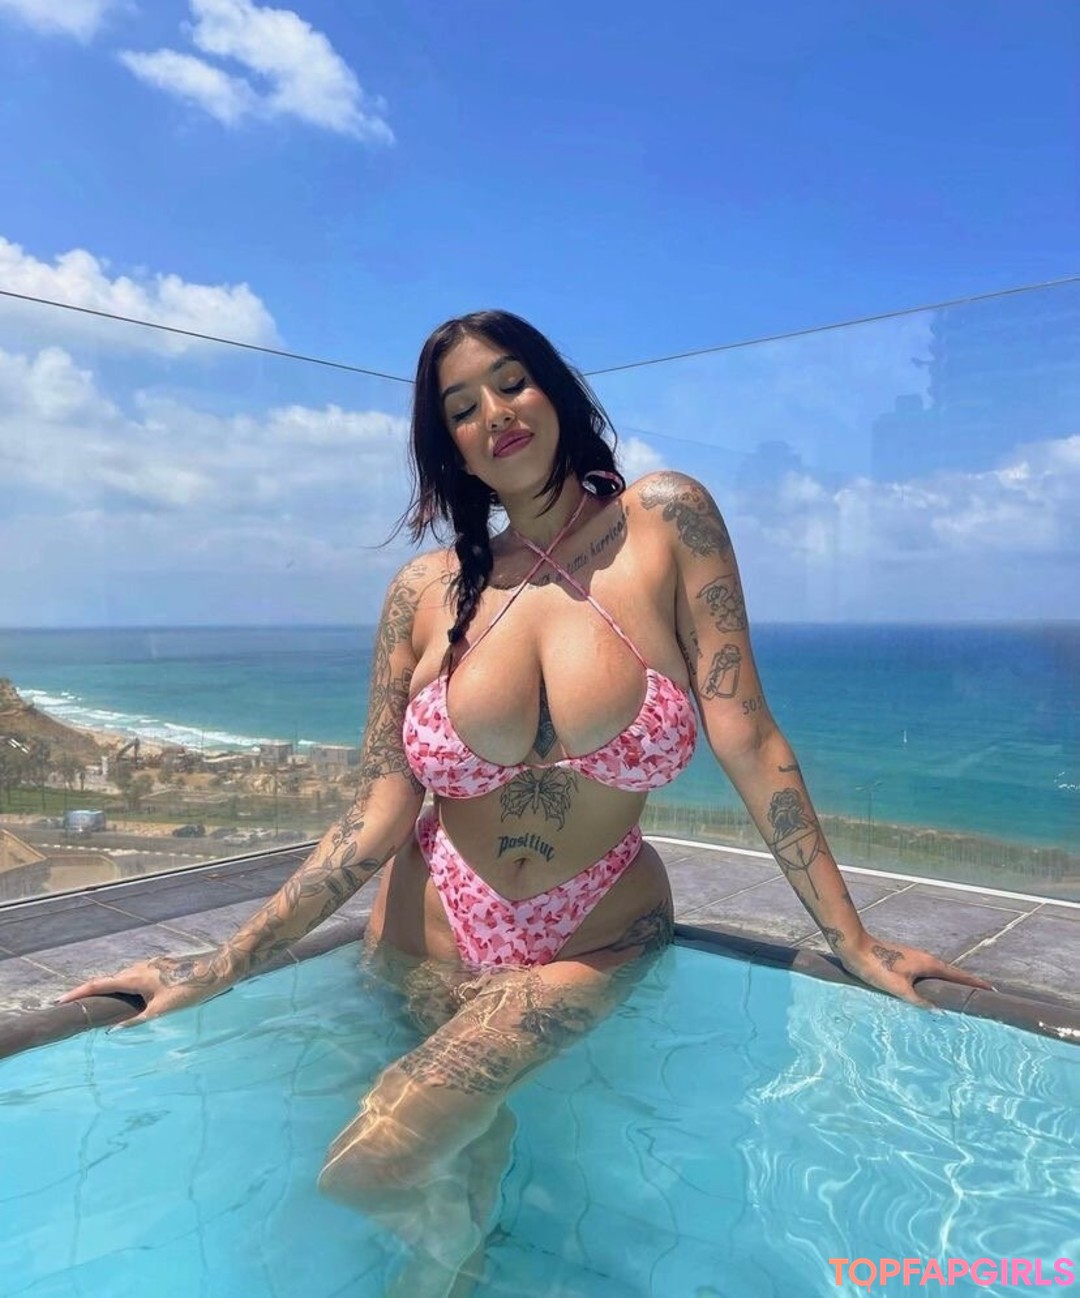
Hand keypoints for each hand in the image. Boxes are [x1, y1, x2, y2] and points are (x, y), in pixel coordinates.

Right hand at [58, 952, 233, 1029]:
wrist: (217, 969)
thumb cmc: (190, 990)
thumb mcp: (162, 1010)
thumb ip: (137, 1022)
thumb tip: (113, 1033)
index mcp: (135, 976)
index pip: (99, 984)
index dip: (78, 993)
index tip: (59, 1001)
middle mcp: (139, 967)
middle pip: (108, 980)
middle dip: (90, 993)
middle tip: (74, 1007)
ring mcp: (150, 966)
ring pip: (123, 979)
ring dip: (108, 991)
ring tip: (96, 1006)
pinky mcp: (160, 968)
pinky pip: (135, 979)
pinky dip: (124, 989)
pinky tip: (127, 1000)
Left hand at [838, 932, 991, 1008]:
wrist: (855, 948)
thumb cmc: (877, 967)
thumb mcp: (899, 988)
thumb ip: (919, 1002)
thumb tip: (940, 1013)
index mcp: (929, 963)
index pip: (958, 975)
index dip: (975, 983)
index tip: (992, 990)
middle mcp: (925, 959)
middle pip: (952, 974)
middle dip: (967, 985)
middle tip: (981, 998)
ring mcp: (915, 959)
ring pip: (939, 973)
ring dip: (952, 983)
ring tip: (961, 997)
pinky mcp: (905, 962)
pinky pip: (928, 974)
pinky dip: (937, 982)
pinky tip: (933, 992)